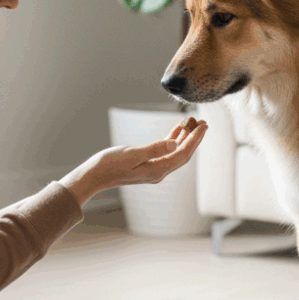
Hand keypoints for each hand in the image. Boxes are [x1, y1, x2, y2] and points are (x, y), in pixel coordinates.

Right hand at [61, 117, 208, 206]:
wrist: (94, 176)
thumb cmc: (109, 164)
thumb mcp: (132, 154)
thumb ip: (154, 148)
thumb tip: (175, 143)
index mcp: (157, 170)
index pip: (183, 153)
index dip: (195, 139)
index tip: (204, 126)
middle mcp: (158, 172)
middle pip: (183, 154)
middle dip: (195, 139)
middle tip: (203, 123)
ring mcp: (153, 169)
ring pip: (175, 153)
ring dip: (185, 139)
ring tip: (193, 124)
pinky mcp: (147, 165)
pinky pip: (165, 152)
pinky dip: (172, 141)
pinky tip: (177, 131)